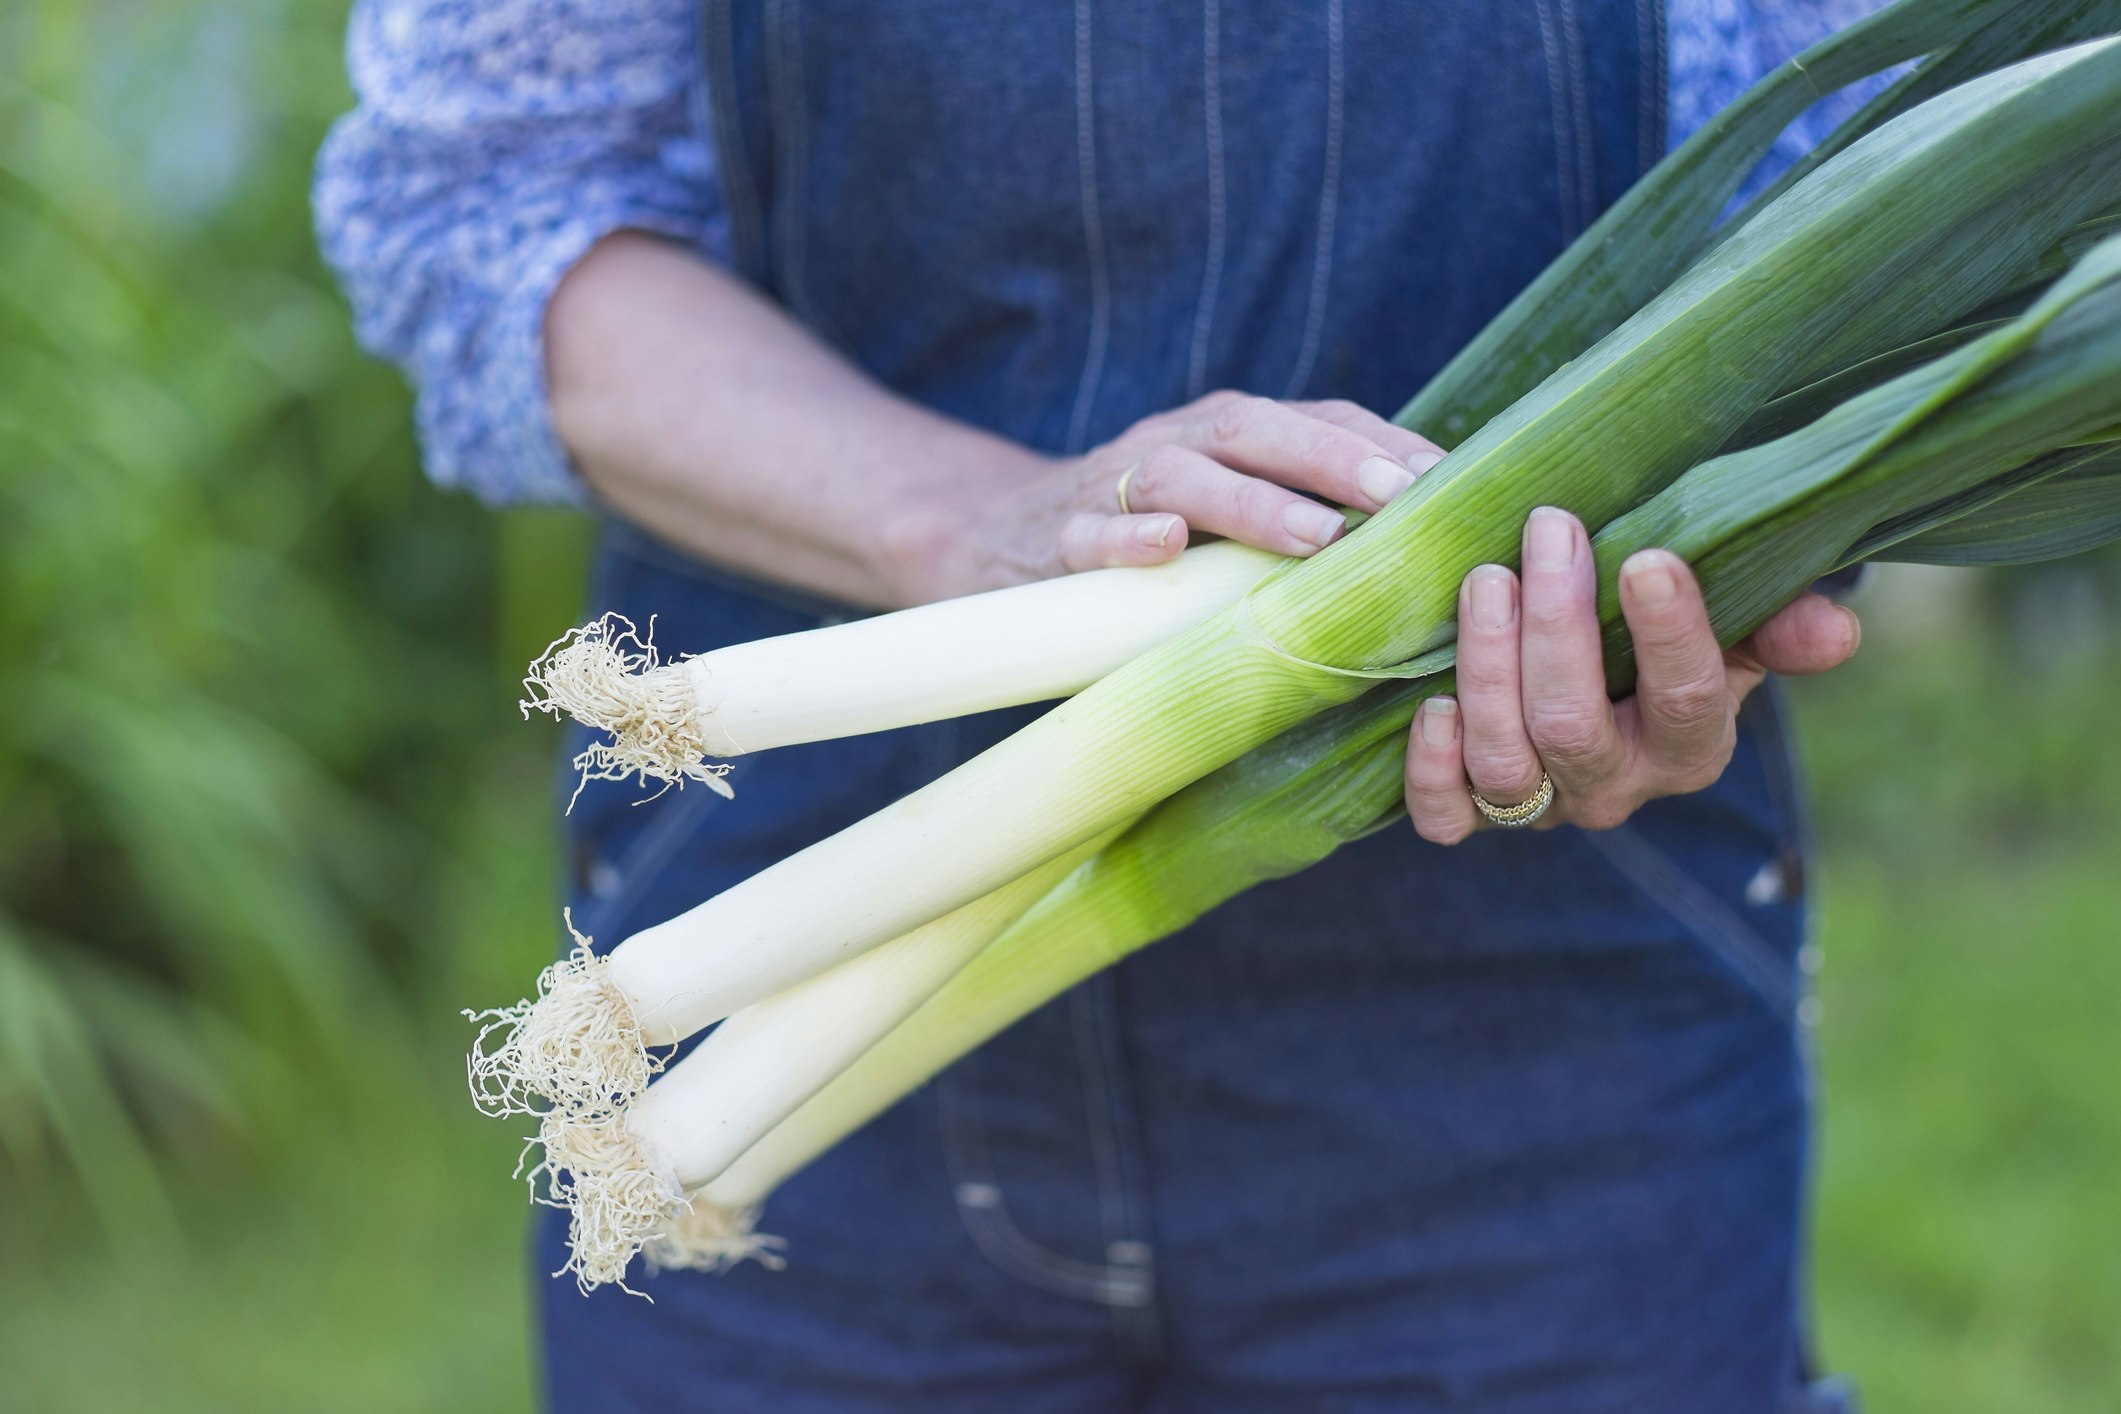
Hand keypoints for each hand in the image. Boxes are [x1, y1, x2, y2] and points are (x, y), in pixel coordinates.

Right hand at [912, 392, 1444, 597]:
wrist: (995, 542)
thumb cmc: (1144, 542)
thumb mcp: (1225, 522)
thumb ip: (1299, 524)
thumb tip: (1420, 562)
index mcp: (1227, 435)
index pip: (1318, 419)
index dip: (1383, 444)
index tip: (1455, 480)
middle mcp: (1176, 443)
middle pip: (1259, 430)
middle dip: (1334, 460)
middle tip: (1403, 501)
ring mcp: (1112, 487)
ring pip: (1183, 476)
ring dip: (1252, 502)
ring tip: (1313, 535)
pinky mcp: (1055, 540)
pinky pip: (1089, 534)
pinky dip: (1125, 536)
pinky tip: (1162, 547)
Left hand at [1403, 507, 1860, 842]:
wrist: (1590, 677)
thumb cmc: (1658, 632)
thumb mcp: (1733, 623)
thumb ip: (1782, 623)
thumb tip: (1838, 630)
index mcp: (1691, 745)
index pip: (1688, 698)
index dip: (1670, 634)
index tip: (1647, 559)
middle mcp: (1616, 786)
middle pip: (1576, 727)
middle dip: (1557, 626)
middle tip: (1547, 529)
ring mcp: (1540, 805)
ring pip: (1506, 763)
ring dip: (1489, 670)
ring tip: (1485, 581)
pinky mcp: (1471, 812)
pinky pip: (1445, 815)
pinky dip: (1431, 768)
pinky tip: (1432, 702)